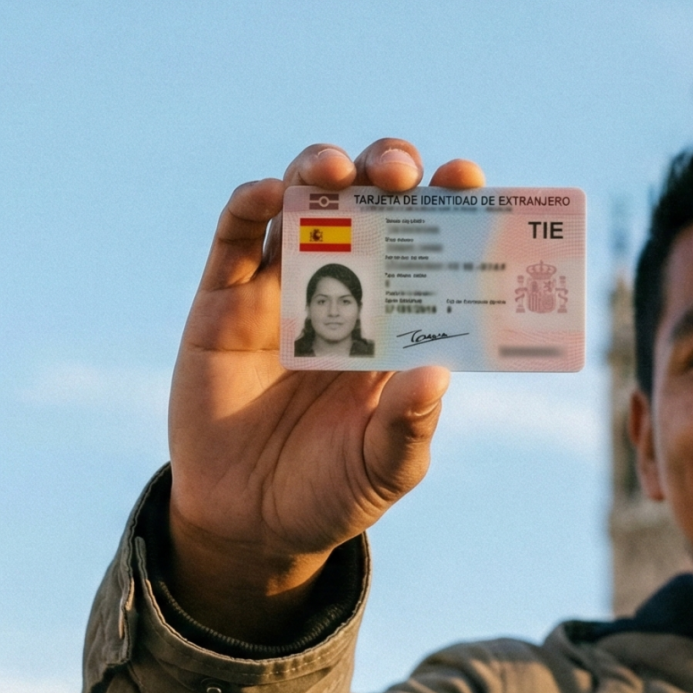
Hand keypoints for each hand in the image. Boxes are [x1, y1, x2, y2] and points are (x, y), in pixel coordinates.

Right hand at [166, 139, 485, 641]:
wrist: (247, 526)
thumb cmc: (329, 491)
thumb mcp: (382, 469)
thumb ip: (409, 428)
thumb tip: (437, 374)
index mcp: (395, 316)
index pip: (430, 238)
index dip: (450, 200)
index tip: (470, 179)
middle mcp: (343, 286)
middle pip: (368, 198)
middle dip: (388, 167)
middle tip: (403, 175)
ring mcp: (279, 288)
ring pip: (302, 198)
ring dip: (322, 166)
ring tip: (340, 171)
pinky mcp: (222, 302)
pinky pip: (234, 236)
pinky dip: (252, 201)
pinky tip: (273, 194)